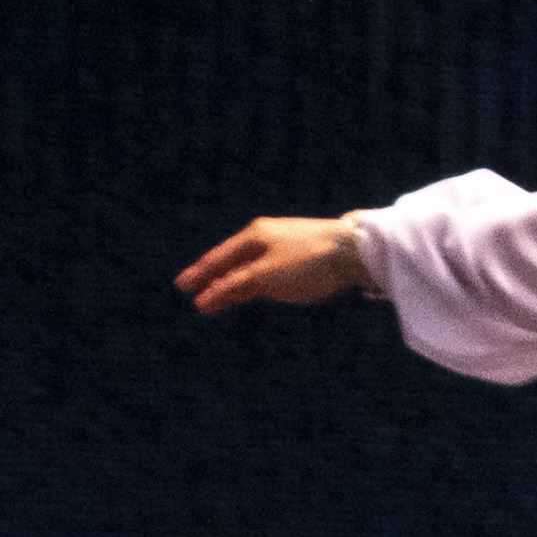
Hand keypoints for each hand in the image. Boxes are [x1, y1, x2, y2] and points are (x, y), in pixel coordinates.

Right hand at [176, 213, 366, 311]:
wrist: (354, 252)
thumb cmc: (308, 261)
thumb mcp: (266, 276)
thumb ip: (236, 285)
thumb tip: (211, 294)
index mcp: (253, 236)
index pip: (218, 258)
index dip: (200, 274)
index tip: (182, 286)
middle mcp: (266, 239)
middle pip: (233, 264)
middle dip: (213, 281)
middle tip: (195, 295)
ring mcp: (284, 250)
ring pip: (251, 270)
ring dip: (233, 286)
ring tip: (217, 300)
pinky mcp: (301, 261)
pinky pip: (268, 274)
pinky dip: (253, 285)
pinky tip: (248, 292)